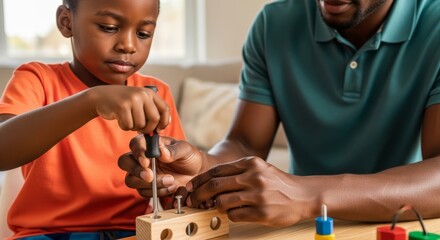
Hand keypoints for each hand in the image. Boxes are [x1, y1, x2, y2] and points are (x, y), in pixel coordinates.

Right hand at [87, 85, 169, 132]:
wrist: (100, 96)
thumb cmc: (122, 103)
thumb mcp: (139, 101)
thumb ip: (151, 111)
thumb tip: (161, 128)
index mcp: (149, 93)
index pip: (165, 109)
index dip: (164, 122)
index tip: (159, 129)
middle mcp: (142, 94)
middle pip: (154, 119)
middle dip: (148, 128)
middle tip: (141, 130)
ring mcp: (132, 100)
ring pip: (141, 124)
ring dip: (134, 127)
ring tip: (127, 119)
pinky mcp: (122, 107)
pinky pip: (128, 125)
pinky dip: (124, 127)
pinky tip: (119, 119)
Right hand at [118, 134, 203, 199]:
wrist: (197, 173)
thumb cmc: (189, 157)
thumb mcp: (185, 150)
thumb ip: (173, 150)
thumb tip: (161, 151)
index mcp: (150, 144)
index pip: (135, 144)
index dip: (138, 153)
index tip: (147, 162)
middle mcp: (142, 158)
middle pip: (125, 162)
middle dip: (136, 170)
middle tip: (150, 176)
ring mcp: (142, 173)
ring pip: (131, 180)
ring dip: (149, 184)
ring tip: (171, 181)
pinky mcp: (146, 187)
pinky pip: (143, 192)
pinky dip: (157, 192)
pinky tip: (172, 187)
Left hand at [185, 157, 312, 226]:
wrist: (303, 195)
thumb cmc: (277, 183)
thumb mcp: (259, 168)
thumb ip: (237, 173)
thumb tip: (209, 183)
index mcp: (251, 163)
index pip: (216, 171)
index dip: (199, 180)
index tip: (191, 187)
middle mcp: (253, 177)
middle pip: (215, 186)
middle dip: (199, 194)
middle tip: (193, 201)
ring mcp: (257, 195)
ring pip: (222, 202)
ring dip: (215, 206)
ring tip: (217, 207)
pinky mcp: (261, 212)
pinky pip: (234, 215)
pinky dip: (229, 215)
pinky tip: (235, 212)